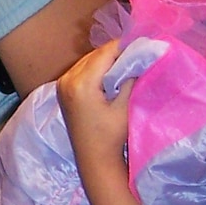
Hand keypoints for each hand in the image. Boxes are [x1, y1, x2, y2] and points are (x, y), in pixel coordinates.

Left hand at [56, 39, 130, 169]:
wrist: (94, 160)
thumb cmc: (112, 137)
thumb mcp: (125, 106)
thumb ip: (130, 77)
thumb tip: (140, 55)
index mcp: (81, 83)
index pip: (105, 53)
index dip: (125, 46)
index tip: (143, 44)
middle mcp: (67, 79)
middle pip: (95, 54)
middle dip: (116, 52)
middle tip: (137, 52)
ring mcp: (62, 84)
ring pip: (88, 60)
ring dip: (106, 59)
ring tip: (127, 62)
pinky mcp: (62, 89)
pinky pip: (82, 69)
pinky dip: (97, 68)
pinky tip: (111, 73)